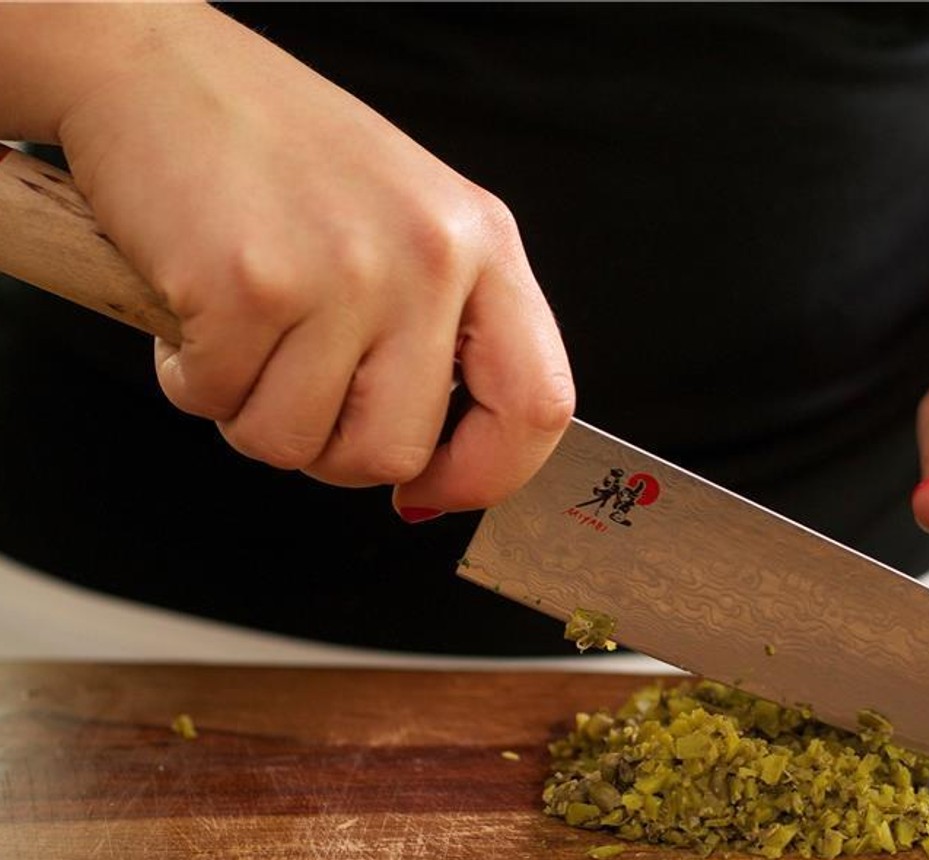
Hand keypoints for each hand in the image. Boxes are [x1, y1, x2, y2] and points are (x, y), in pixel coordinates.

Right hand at [54, 6, 572, 515]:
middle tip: (295, 392)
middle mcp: (428, 257)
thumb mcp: (409, 222)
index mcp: (484, 245)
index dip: (486, 475)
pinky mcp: (249, 285)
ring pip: (297, 445)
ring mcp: (343, 271)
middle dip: (329, 451)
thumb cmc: (280, 152)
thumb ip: (443, 332)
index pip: (537, 405)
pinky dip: (189, 379)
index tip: (432, 490)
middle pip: (395, 452)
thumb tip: (437, 475)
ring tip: (243, 339)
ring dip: (251, 416)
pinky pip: (217, 403)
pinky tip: (194, 311)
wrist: (155, 65)